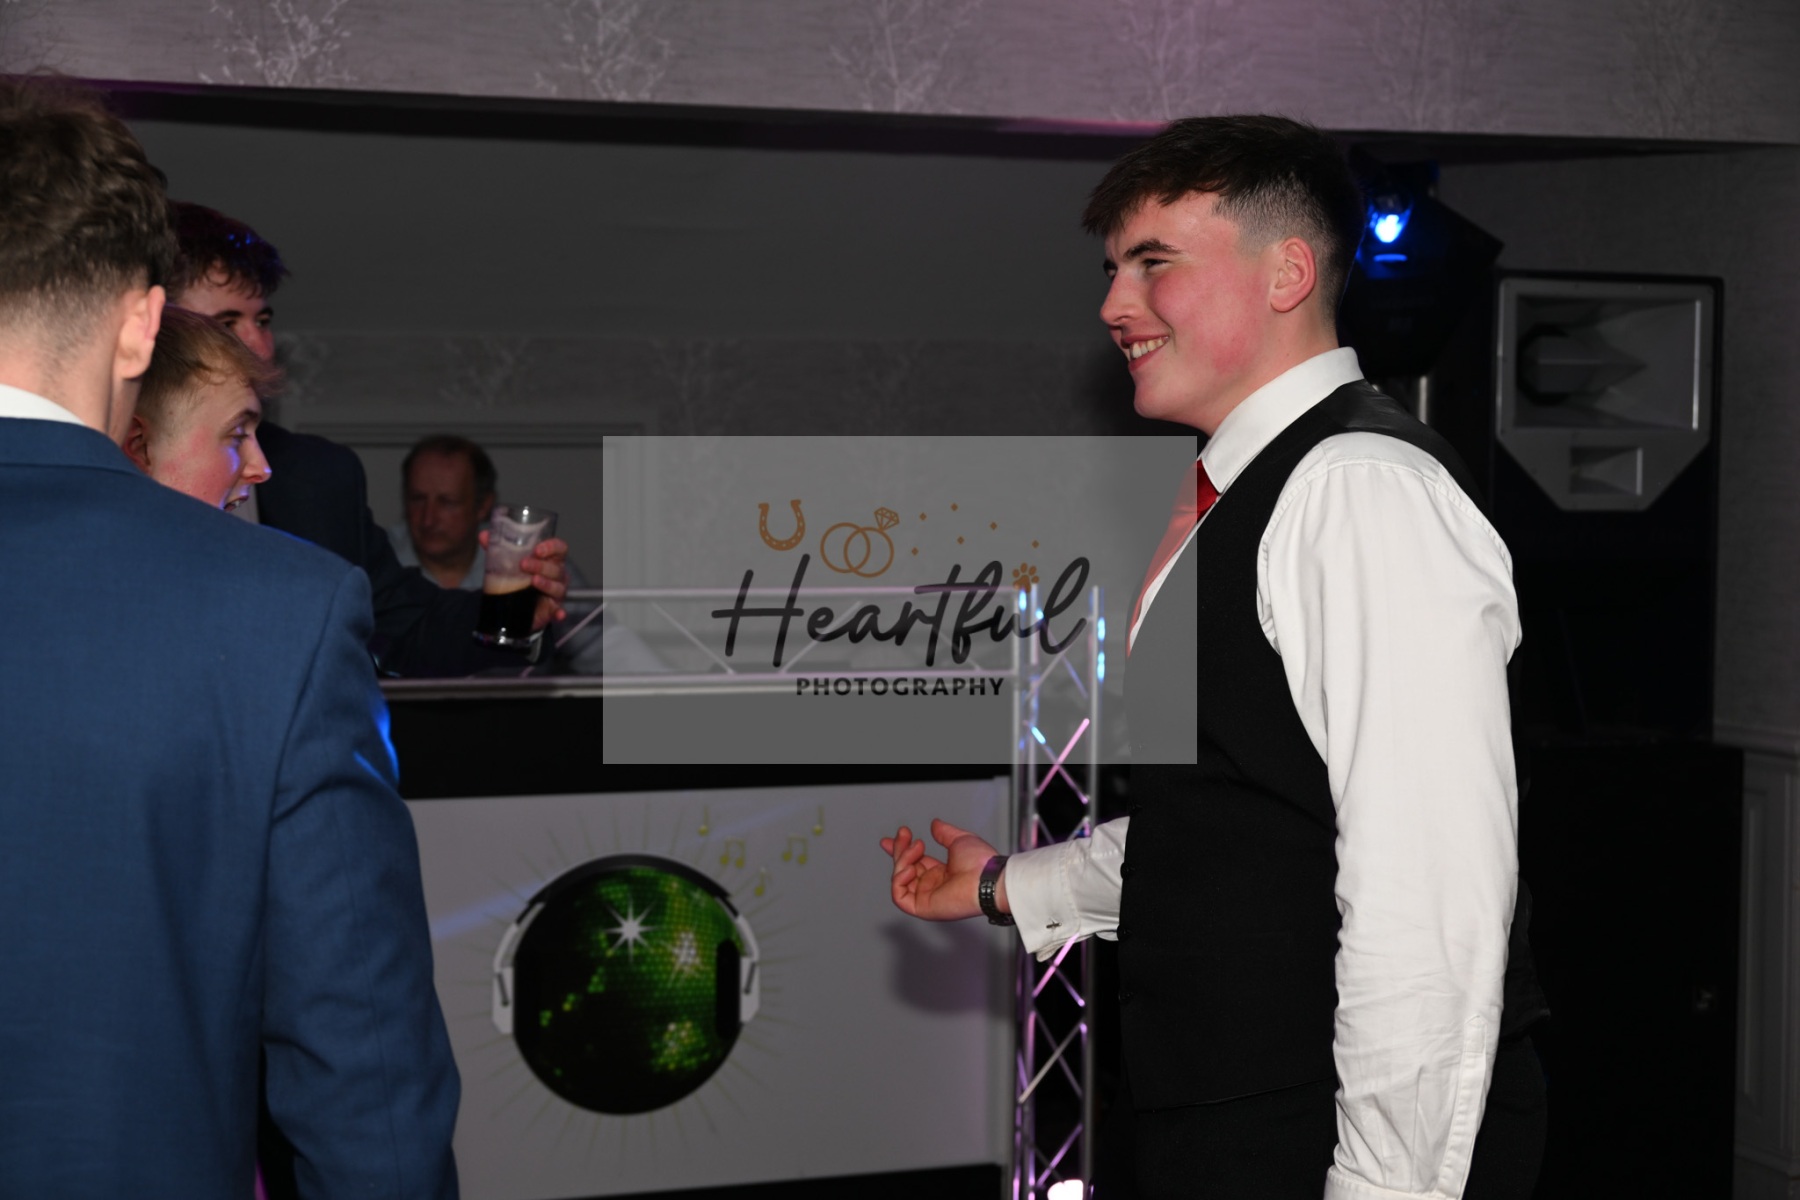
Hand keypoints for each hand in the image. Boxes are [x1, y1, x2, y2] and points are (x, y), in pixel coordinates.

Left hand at [479, 531, 569, 626]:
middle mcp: (557, 574)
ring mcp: (556, 592)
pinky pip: (559, 611)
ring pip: (558, 587)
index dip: (551, 547)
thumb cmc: (518, 577)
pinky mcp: (553, 609)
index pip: (559, 548)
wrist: (514, 604)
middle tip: (523, 564)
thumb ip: (498, 548)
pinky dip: (560, 612)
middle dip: (541, 565)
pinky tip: (558, 614)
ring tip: (533, 581)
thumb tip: (484, 535)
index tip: (537, 549)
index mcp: (550, 559)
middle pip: (556, 567)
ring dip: (547, 583)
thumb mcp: (507, 561)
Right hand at [878, 818, 999, 921]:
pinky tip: (911, 867)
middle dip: (899, 850)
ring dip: (902, 860)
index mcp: (941, 873)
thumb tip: (935, 824)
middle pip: (904, 868)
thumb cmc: (981, 863)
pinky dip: (899, 880)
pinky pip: (899, 897)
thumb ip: (945, 832)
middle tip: (904, 833)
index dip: (901, 850)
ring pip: (899, 880)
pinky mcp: (923, 908)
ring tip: (917, 847)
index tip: (894, 837)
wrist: (987, 878)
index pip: (914, 862)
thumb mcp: (959, 840)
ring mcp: (926, 897)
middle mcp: (932, 886)